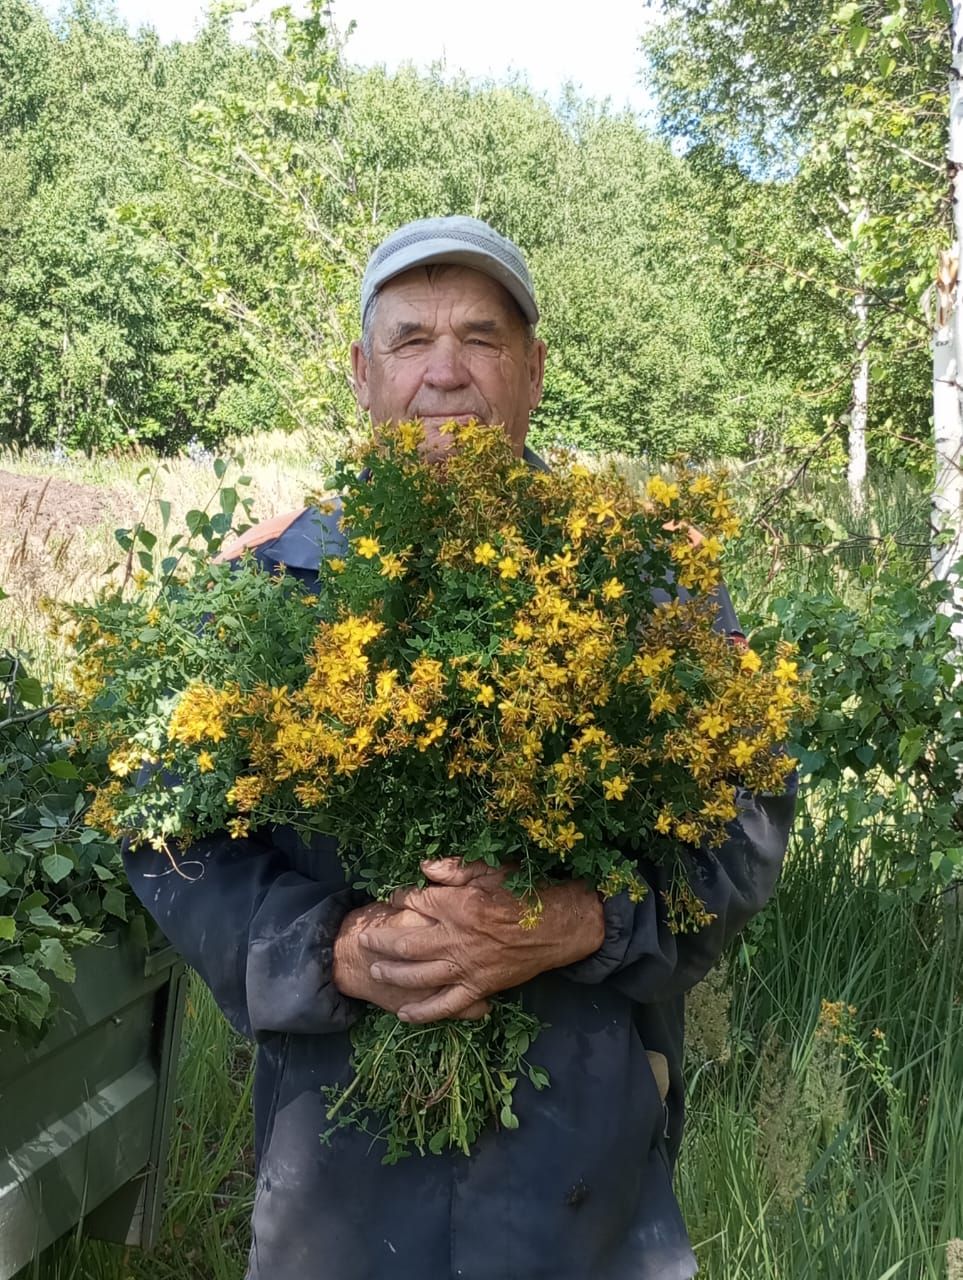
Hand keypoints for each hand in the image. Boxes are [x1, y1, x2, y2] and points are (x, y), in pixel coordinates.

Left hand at [359, 858, 605, 1023]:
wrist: (560, 927)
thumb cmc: (528, 893)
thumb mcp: (493, 869)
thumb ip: (456, 868)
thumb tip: (423, 868)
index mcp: (459, 905)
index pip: (416, 902)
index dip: (400, 899)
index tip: (393, 898)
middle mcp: (457, 939)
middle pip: (406, 942)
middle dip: (381, 940)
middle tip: (363, 938)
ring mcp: (466, 967)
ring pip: (418, 975)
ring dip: (392, 974)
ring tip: (375, 970)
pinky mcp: (479, 988)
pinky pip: (446, 1005)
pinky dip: (423, 1013)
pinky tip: (403, 1014)